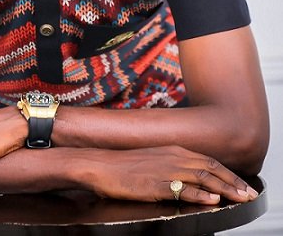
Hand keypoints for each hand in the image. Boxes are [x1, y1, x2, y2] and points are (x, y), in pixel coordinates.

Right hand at [78, 145, 258, 204]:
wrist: (100, 164)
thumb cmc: (125, 164)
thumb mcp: (153, 159)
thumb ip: (172, 163)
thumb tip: (189, 174)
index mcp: (174, 149)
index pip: (208, 161)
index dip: (228, 173)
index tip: (242, 184)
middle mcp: (174, 156)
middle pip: (211, 168)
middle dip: (233, 181)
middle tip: (249, 193)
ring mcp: (165, 170)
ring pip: (202, 178)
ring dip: (224, 188)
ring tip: (240, 197)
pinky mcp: (156, 184)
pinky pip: (182, 190)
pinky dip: (200, 195)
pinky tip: (212, 200)